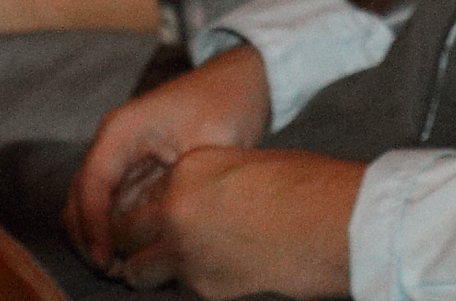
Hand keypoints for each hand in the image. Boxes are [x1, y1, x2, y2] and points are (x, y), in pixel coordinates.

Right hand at [67, 46, 272, 271]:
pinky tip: (136, 253)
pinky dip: (115, 230)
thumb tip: (166, 230)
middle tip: (113, 272)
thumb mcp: (211, 138)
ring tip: (123, 269)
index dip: (93, 227)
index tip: (106, 260)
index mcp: (121, 130)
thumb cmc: (226, 101)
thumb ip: (186, 182)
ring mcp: (121, 157)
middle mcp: (112, 143)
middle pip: (79, 199)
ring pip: (90, 207)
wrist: (242, 80)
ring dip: (99, 238)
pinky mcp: (134, 170)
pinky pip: (112, 206)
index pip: (91, 185)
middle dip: (89, 239)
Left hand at [105, 147, 364, 297]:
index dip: (150, 205)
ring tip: (166, 267)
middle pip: (125, 232)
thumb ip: (211, 182)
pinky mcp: (202, 288)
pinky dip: (185, 283)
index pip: (144, 193)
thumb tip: (201, 202)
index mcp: (187, 170)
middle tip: (140, 246)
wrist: (330, 222)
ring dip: (146, 268)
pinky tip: (212, 273)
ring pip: (137, 271)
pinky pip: (178, 288)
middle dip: (130, 241)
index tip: (157, 214)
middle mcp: (175, 210)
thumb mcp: (249, 166)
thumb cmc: (305, 185)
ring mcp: (184, 253)